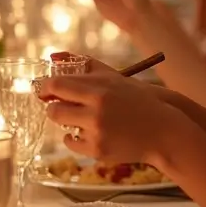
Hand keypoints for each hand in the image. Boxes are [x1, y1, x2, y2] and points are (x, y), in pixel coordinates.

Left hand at [38, 70, 180, 163]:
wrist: (162, 130)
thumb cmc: (136, 99)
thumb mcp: (113, 76)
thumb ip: (84, 63)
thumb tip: (53, 55)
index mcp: (100, 89)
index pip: (57, 85)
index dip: (45, 87)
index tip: (44, 89)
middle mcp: (96, 111)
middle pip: (54, 110)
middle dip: (52, 107)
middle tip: (57, 105)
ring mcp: (97, 133)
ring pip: (62, 127)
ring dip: (65, 121)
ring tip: (76, 117)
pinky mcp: (98, 151)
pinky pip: (72, 143)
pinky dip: (74, 137)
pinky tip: (85, 132)